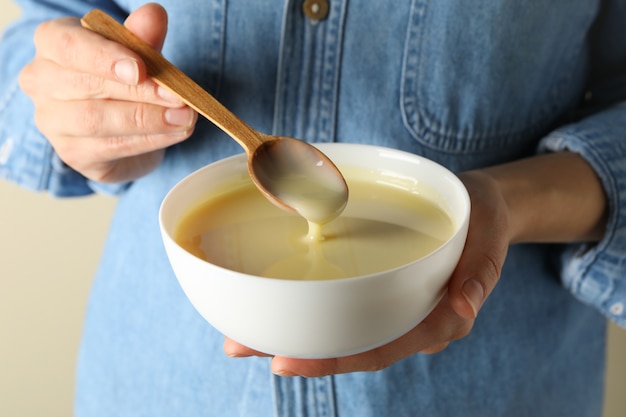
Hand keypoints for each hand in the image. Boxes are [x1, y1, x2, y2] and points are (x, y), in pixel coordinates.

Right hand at [19, 3, 196, 183]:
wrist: (124, 130)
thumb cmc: (124, 82)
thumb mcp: (138, 55)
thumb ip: (143, 37)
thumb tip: (153, 15)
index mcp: (52, 44)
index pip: (67, 45)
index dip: (104, 57)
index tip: (140, 69)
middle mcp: (41, 81)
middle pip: (86, 85)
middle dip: (140, 92)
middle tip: (180, 98)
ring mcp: (52, 121)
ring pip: (96, 120)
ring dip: (148, 120)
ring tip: (184, 118)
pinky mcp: (73, 153)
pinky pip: (110, 147)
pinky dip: (149, 140)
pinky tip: (175, 133)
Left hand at [224, 170, 510, 376]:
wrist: (480, 208)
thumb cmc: (483, 221)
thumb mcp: (489, 235)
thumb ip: (480, 271)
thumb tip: (465, 305)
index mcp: (437, 321)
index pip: (379, 349)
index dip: (333, 360)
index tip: (285, 360)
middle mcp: (408, 323)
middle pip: (347, 347)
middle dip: (294, 351)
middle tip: (238, 345)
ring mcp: (392, 308)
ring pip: (339, 331)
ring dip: (292, 332)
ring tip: (241, 330)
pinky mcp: (379, 291)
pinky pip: (342, 308)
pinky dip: (309, 310)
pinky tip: (277, 303)